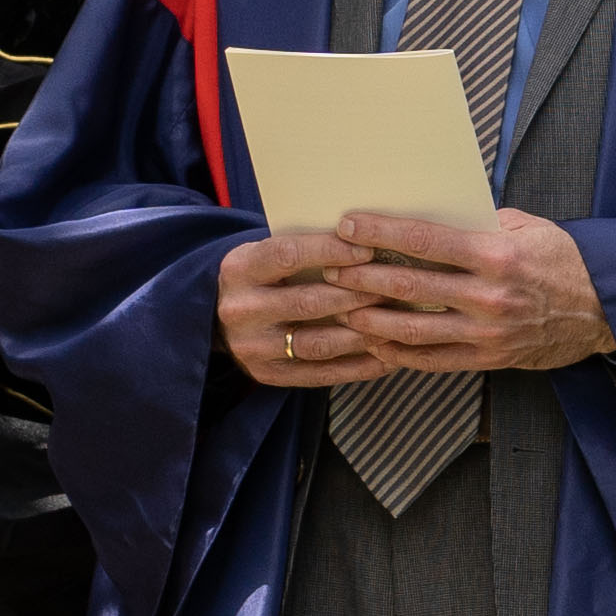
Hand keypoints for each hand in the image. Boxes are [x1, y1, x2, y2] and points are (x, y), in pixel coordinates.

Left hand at [218, 212, 614, 383]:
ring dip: (372, 320)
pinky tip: (375, 342)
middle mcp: (489, 297)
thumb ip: (477, 223)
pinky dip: (400, 353)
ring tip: (342, 309)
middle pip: (410, 286)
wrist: (606, 309)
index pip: (425, 241)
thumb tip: (429, 214)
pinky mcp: (489, 359)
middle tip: (330, 268)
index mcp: (496, 255)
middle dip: (364, 277)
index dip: (381, 232)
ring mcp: (487, 332)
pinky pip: (434, 360)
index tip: (348, 224)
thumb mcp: (525, 227)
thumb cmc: (563, 260)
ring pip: (414, 330)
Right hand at [219, 226, 389, 386]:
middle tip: (395, 288)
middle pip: (308, 303)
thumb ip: (303, 250)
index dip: (330, 251)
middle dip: (357, 295)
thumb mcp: (265, 253)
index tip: (369, 249)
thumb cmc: (261, 276)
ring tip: (398, 324)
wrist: (218, 317)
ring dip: (363, 335)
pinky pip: (321, 375)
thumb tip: (367, 240)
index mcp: (239, 269)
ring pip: (318, 344)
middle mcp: (241, 310)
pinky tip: (388, 357)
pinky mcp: (268, 375)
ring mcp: (253, 347)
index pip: (287, 255)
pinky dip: (359, 367)